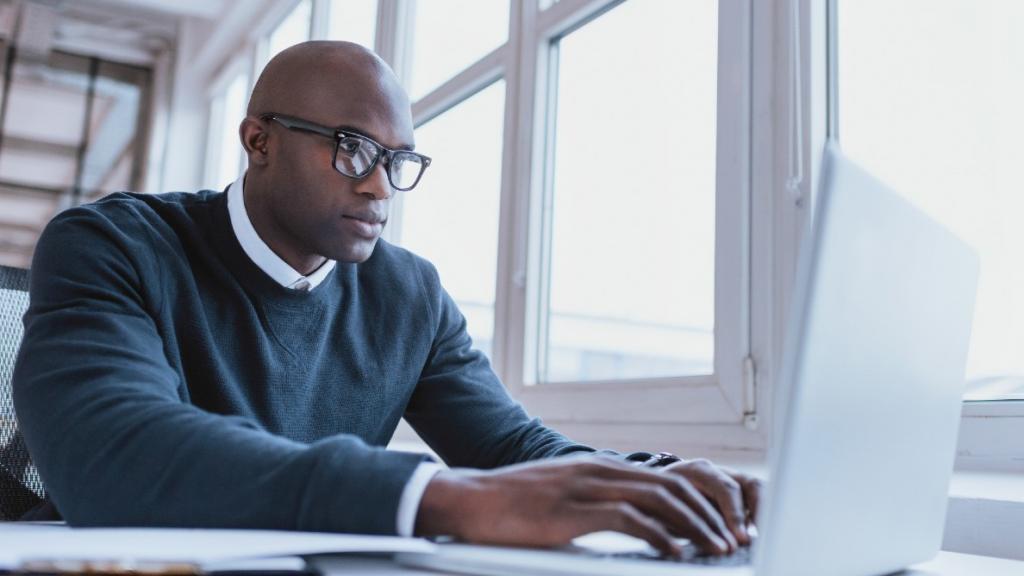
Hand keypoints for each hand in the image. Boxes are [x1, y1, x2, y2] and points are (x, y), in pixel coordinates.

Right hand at [415, 455, 739, 557]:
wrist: (472, 500)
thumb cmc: (513, 504)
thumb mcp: (563, 497)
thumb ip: (595, 503)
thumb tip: (630, 524)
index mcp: (601, 468)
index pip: (665, 480)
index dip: (698, 503)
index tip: (719, 526)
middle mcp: (600, 471)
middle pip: (672, 487)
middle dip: (708, 516)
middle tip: (730, 541)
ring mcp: (588, 488)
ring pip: (659, 502)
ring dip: (694, 528)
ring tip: (714, 549)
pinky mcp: (575, 511)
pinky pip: (629, 520)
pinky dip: (660, 537)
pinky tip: (675, 554)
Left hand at [661, 459, 761, 546]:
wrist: (655, 488)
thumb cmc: (658, 499)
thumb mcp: (662, 506)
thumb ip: (678, 519)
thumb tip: (695, 538)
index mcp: (697, 469)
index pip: (725, 488)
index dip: (735, 514)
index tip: (740, 538)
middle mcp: (717, 471)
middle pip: (748, 485)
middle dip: (756, 514)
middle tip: (753, 540)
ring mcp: (730, 478)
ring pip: (757, 490)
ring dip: (763, 514)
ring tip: (763, 538)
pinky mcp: (737, 492)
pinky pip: (757, 500)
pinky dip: (761, 516)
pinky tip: (759, 536)